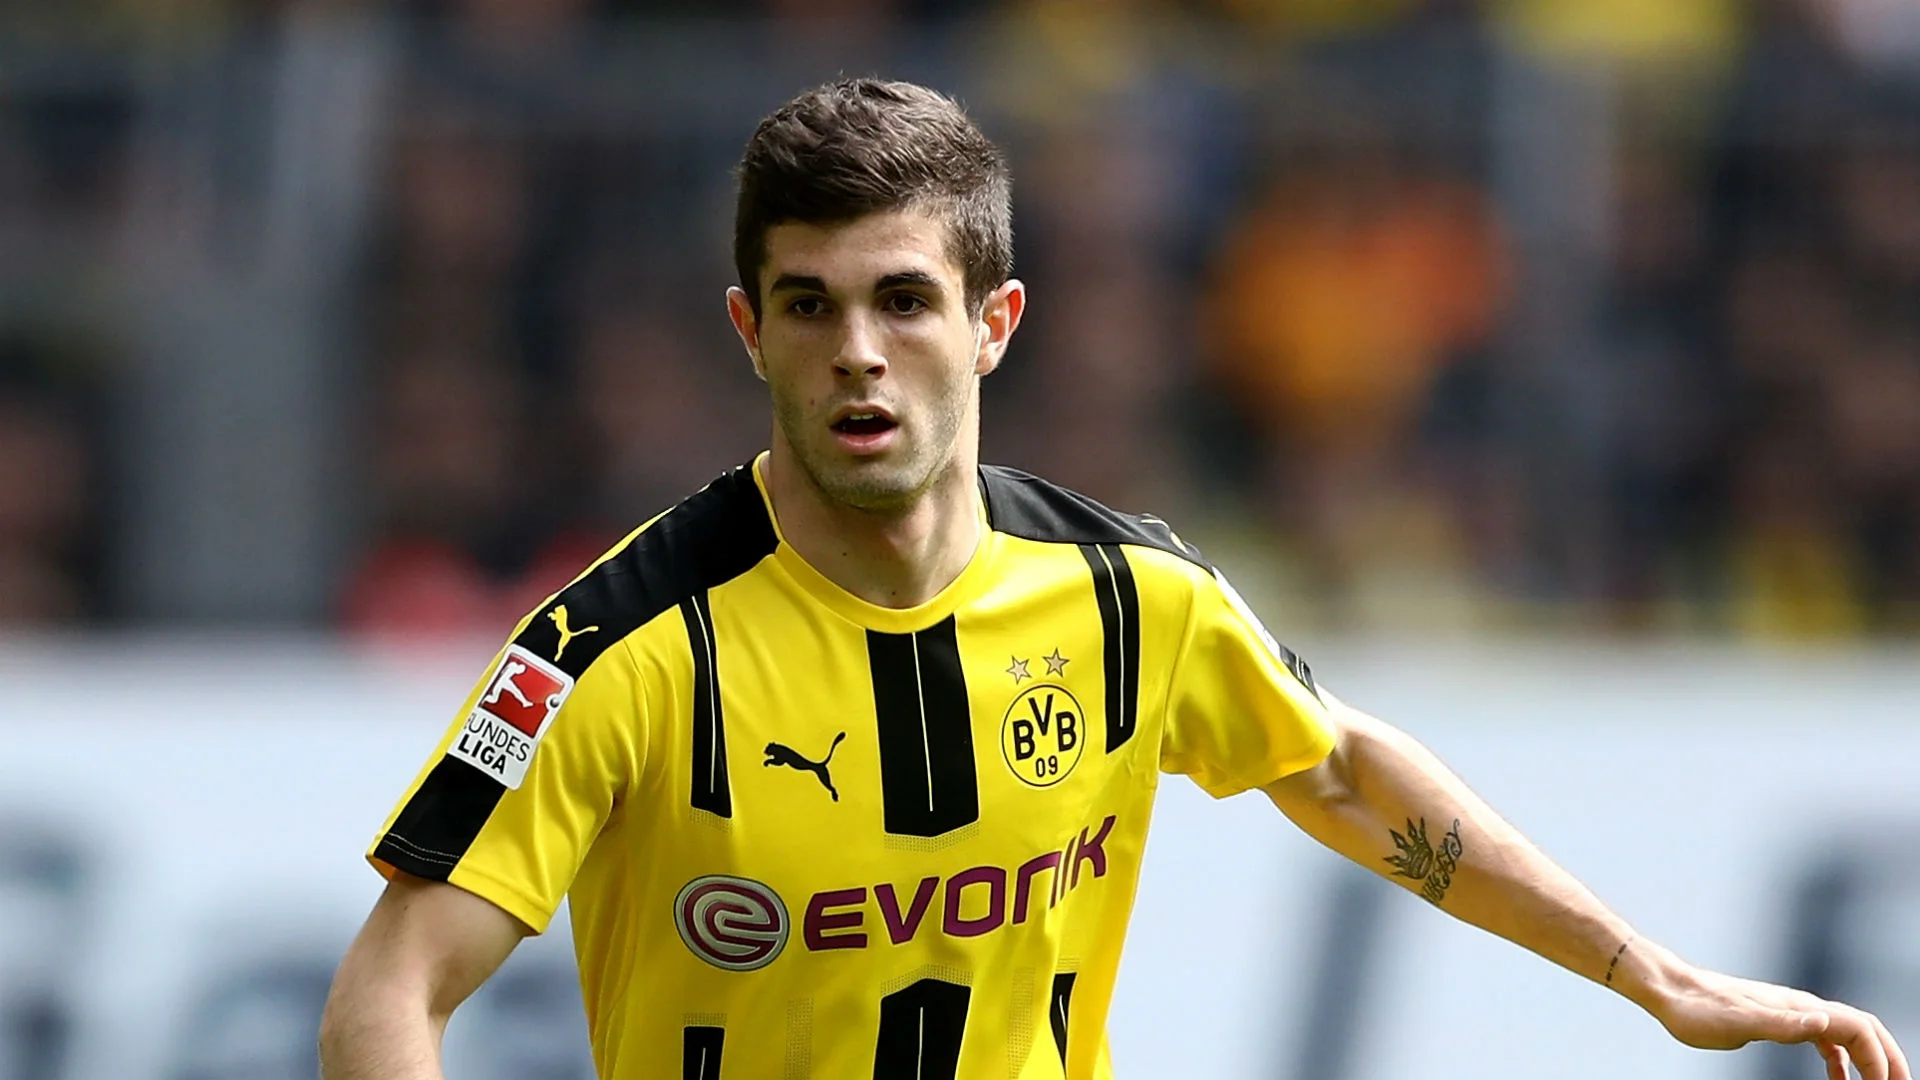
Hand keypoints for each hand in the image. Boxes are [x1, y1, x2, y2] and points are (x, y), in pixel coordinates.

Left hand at [1648, 964, 1908, 1079]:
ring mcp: (1789, 1012)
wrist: (1668, 989)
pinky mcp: (1775, 1019)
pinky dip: (1840, 1059)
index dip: (1881, 1060)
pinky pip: (1822, 1039)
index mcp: (1799, 1008)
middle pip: (1863, 1028)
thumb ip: (1783, 1024)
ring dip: (1868, 1060)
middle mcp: (1801, 1006)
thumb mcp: (1740, 1024)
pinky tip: (1838, 1079)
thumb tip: (1826, 1022)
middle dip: (1887, 1059)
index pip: (1860, 1030)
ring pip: (1846, 1034)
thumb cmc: (1698, 1010)